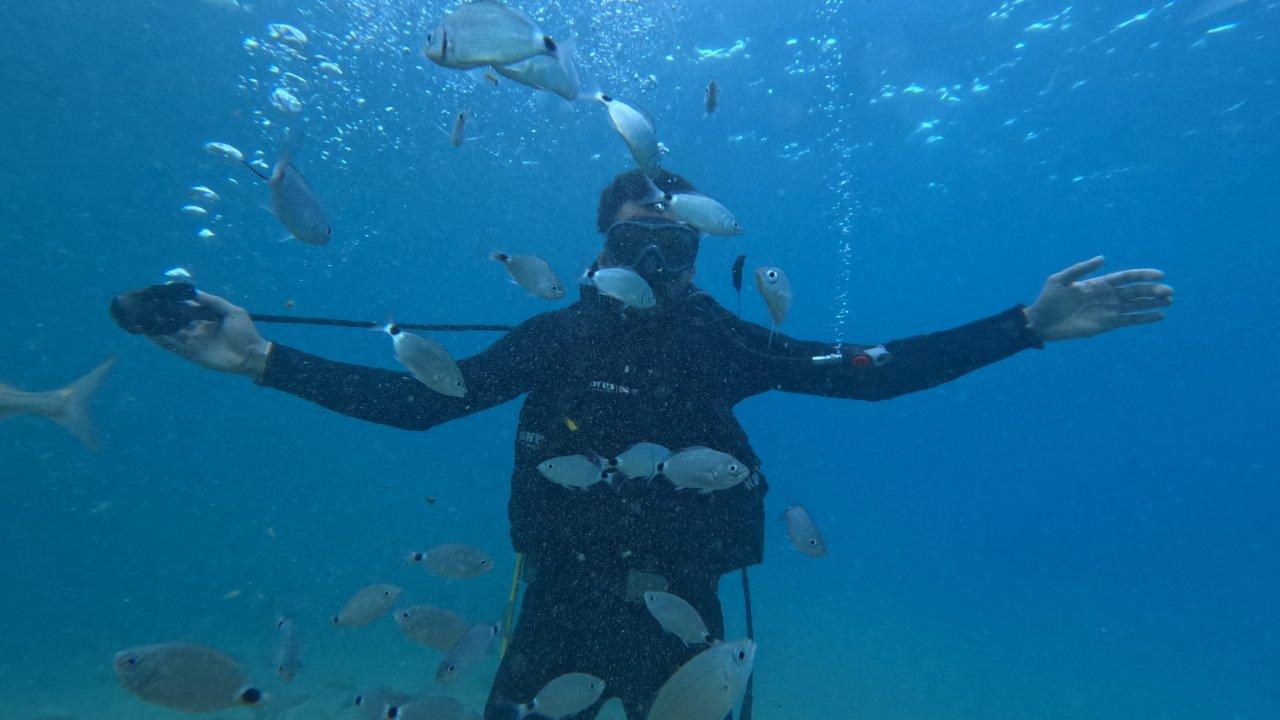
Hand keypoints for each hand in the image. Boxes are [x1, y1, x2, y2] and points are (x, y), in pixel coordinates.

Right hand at [148, 291, 270, 375]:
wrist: (252, 355)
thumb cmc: (245, 333)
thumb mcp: (232, 311)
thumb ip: (213, 301)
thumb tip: (193, 292)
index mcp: (205, 319)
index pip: (186, 309)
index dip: (174, 303)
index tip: (160, 294)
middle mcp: (196, 330)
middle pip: (175, 321)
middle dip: (162, 314)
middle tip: (146, 306)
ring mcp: (193, 342)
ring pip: (170, 333)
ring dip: (157, 327)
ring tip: (142, 318)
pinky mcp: (192, 354)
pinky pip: (174, 347)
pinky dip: (162, 341)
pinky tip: (150, 334)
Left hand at [1024, 256, 1173, 341]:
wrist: (1041, 323)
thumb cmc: (1048, 300)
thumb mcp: (1060, 280)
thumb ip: (1081, 269)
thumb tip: (1103, 258)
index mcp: (1098, 283)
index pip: (1125, 277)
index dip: (1143, 275)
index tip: (1160, 275)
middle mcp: (1107, 296)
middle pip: (1136, 291)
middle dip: (1153, 291)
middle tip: (1170, 292)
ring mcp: (1109, 310)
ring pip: (1136, 305)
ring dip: (1153, 302)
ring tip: (1170, 301)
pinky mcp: (1107, 324)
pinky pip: (1130, 320)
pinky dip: (1145, 318)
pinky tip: (1160, 315)